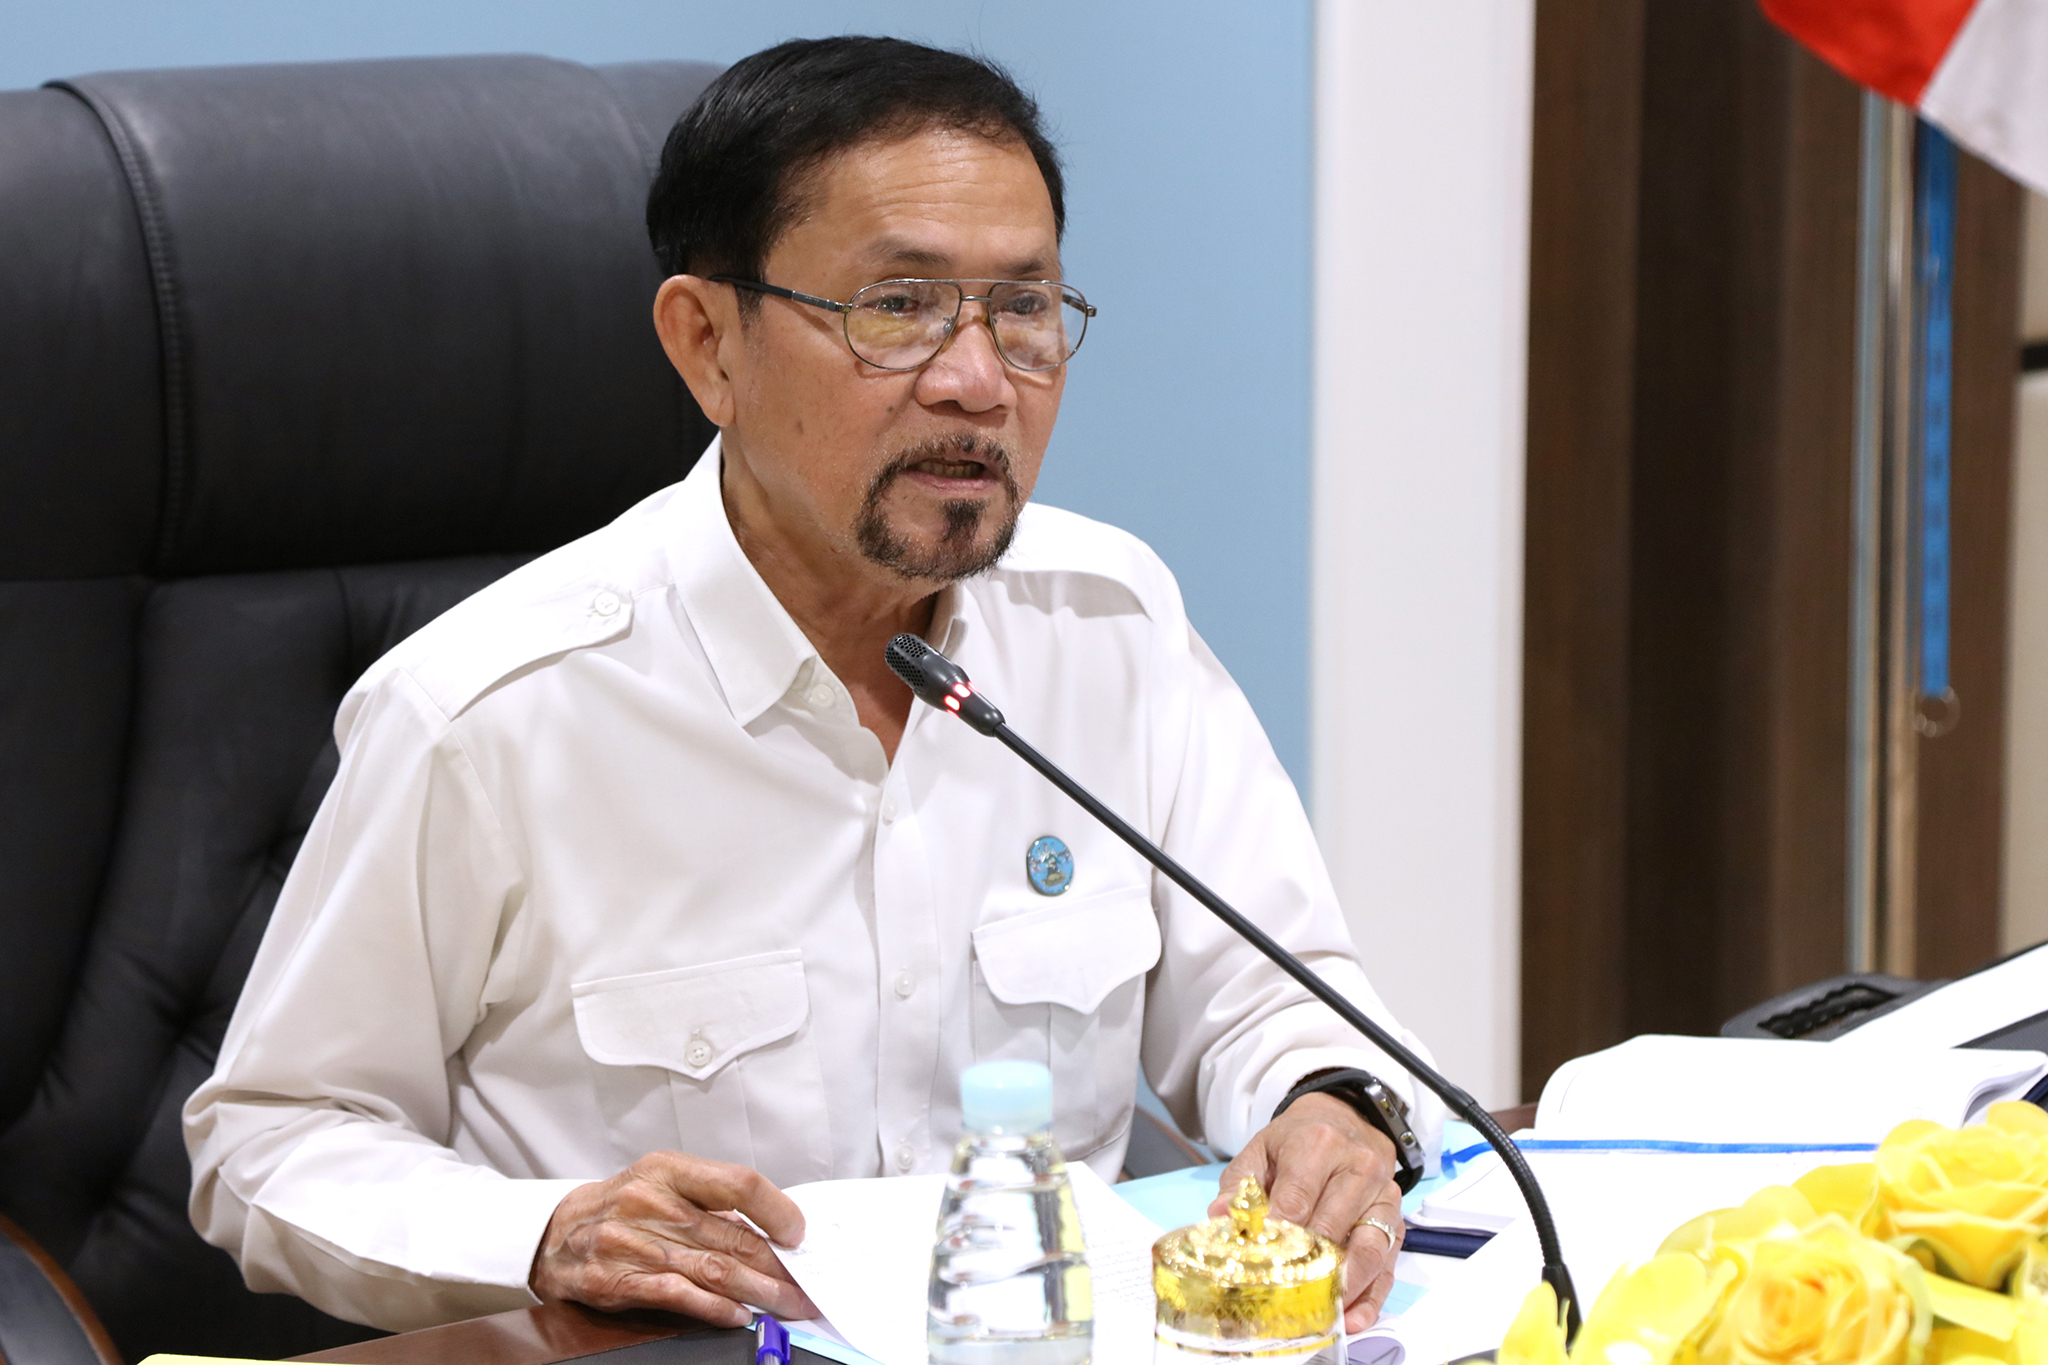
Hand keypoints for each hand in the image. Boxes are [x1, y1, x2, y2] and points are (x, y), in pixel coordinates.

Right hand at [529, 1151, 818, 1326]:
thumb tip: (770, 1228)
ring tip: (785, 1305)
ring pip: (711, 1269)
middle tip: (805, 1286)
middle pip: (731, 1237)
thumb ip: (710, 1201)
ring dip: (757, 1292)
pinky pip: (675, 1295)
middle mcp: (651, 1203)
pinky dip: (713, 1308)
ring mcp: (631, 1242)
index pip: (738, 1184)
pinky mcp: (615, 1280)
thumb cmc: (619, 1207)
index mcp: (668, 1170)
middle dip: (776, 1267)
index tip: (798, 1233)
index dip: (776, 1210)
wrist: (552, 1234)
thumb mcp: (661, 1184)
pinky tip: (737, 1314)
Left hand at [1206, 1093, 1404, 1332]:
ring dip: (1346, 1288)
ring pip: (1368, 1248)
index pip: (1296, 1199)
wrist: (1347, 1118)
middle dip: (1307, 1268)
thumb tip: (1219, 1218)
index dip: (1278, 1236)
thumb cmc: (1298, 1140)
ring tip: (1323, 1316)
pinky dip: (1373, 1295)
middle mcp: (1357, 1167)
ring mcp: (1383, 1195)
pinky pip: (1389, 1263)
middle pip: (1331, 1227)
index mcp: (1318, 1144)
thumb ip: (1239, 1183)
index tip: (1260, 1266)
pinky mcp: (1397, 1219)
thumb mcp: (1262, 1149)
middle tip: (1282, 1300)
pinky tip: (1354, 1318)